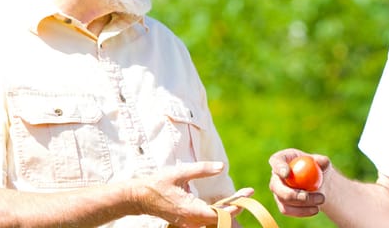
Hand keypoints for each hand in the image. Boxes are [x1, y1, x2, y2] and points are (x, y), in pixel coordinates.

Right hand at [131, 161, 253, 226]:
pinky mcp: (187, 221)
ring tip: (240, 197)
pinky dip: (218, 212)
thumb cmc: (159, 183)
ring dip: (228, 209)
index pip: (220, 213)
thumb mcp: (180, 172)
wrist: (139, 197)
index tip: (248, 193)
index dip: (236, 204)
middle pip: (220, 218)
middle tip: (248, 193)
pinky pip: (206, 219)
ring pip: (214, 220)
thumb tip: (222, 166)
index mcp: (191, 210)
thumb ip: (202, 169)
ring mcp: (189, 223)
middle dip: (236, 206)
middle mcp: (192, 220)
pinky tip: (226, 202)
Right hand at [268, 148, 329, 217]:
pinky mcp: (282, 204)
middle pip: (275, 186)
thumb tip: (321, 162)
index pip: (276, 161)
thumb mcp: (323, 163)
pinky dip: (302, 211)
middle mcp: (276, 176)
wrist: (319, 184)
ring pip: (283, 201)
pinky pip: (288, 211)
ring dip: (301, 203)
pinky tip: (315, 209)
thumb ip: (322, 161)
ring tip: (321, 200)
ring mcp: (277, 192)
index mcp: (282, 159)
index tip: (287, 173)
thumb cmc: (319, 169)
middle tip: (306, 196)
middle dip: (290, 193)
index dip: (279, 167)